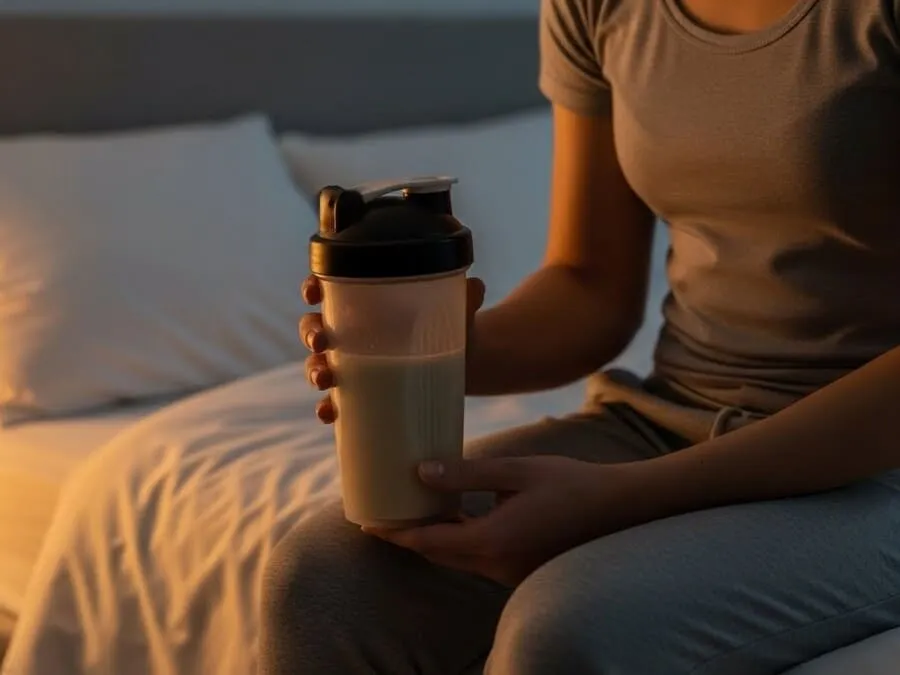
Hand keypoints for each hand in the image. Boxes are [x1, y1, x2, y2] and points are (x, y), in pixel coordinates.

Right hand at [299, 274, 485, 422]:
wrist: (465, 363)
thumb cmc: (451, 327)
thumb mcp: (457, 312)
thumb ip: (465, 298)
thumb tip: (476, 285)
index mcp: (367, 302)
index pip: (329, 289)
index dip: (313, 288)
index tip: (313, 294)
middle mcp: (352, 331)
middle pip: (316, 327)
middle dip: (311, 333)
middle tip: (321, 341)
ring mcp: (354, 364)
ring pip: (320, 363)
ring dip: (313, 370)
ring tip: (324, 378)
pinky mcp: (362, 393)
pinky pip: (335, 401)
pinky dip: (327, 408)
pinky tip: (329, 413)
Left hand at [365, 455, 650, 586]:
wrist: (620, 508)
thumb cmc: (570, 483)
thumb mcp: (516, 471)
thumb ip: (466, 474)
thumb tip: (421, 472)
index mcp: (492, 540)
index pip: (428, 541)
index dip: (395, 532)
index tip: (367, 522)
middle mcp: (497, 564)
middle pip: (438, 554)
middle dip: (407, 537)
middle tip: (380, 516)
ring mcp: (510, 571)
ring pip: (457, 558)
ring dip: (432, 539)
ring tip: (408, 513)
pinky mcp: (520, 567)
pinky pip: (477, 558)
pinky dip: (457, 541)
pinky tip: (452, 517)